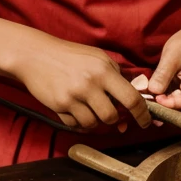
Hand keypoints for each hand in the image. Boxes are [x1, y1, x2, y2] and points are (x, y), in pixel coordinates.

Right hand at [15, 34, 150, 132]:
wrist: (36, 55)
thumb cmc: (70, 56)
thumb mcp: (98, 57)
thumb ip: (117, 75)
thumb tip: (134, 98)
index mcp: (103, 70)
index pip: (131, 98)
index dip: (142, 114)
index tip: (145, 122)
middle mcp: (90, 84)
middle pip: (112, 116)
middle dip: (113, 118)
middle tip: (108, 109)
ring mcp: (74, 97)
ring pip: (94, 124)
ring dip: (94, 119)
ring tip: (88, 105)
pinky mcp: (59, 106)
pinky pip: (76, 125)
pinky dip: (78, 121)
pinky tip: (74, 107)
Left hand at [147, 13, 180, 114]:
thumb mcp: (173, 56)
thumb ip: (163, 74)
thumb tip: (151, 92)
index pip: (176, 108)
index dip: (159, 103)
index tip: (146, 93)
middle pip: (175, 114)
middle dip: (157, 108)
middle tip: (142, 96)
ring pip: (172, 111)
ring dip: (158, 105)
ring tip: (144, 94)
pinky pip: (172, 104)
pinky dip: (160, 100)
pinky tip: (150, 92)